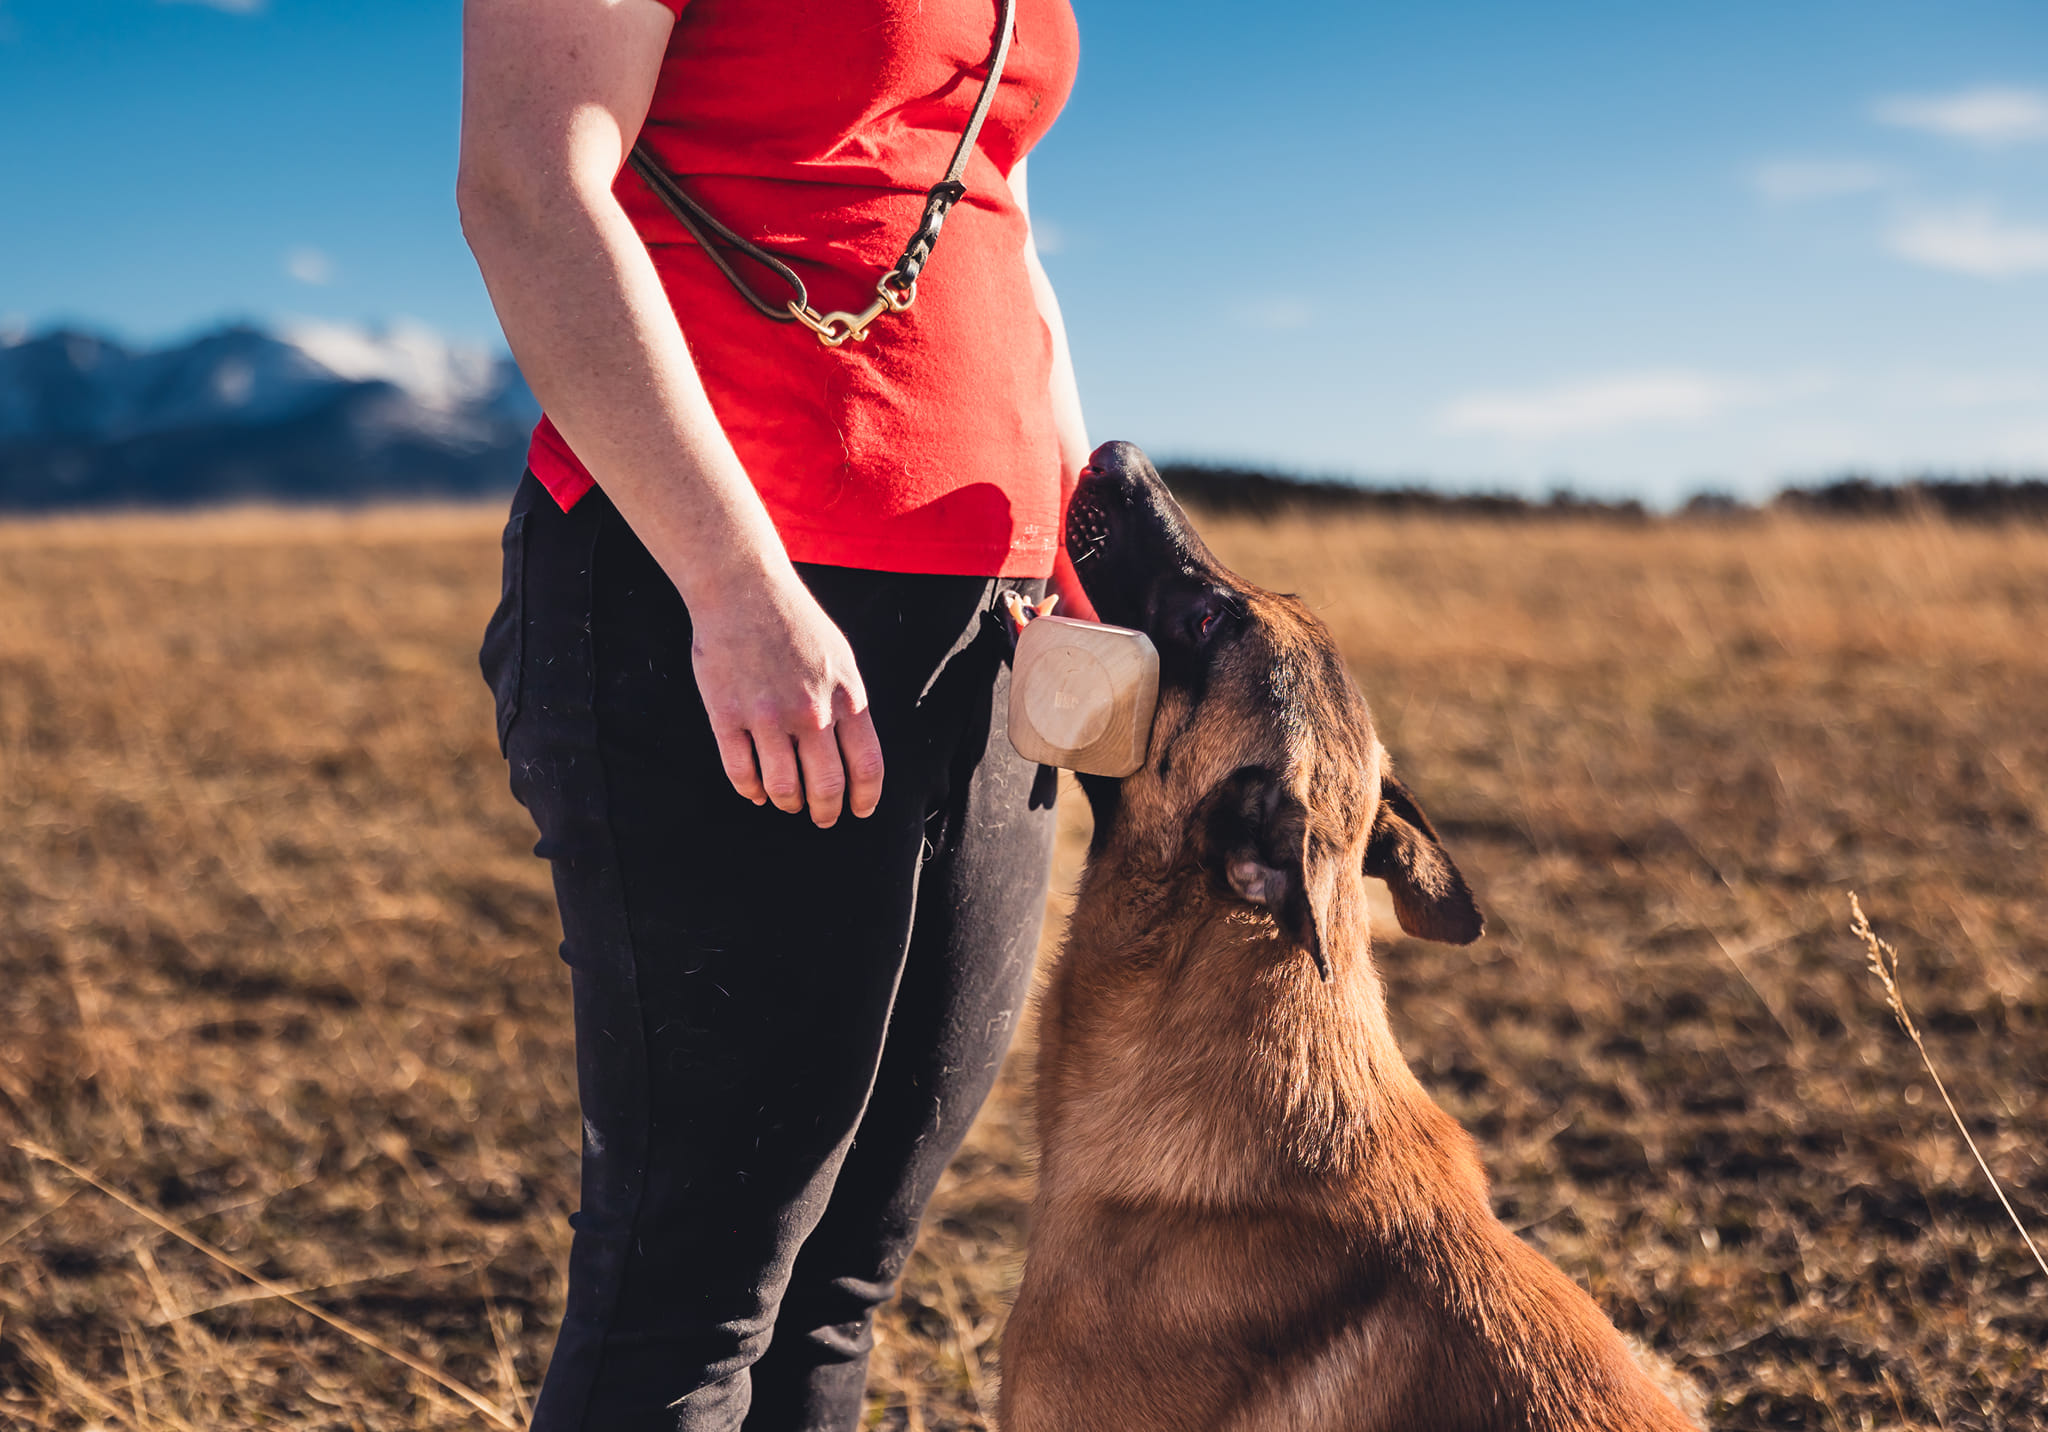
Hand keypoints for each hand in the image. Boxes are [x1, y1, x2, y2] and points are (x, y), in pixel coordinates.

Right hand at [688, 572, 883, 826]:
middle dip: (826, 812)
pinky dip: (751, 790)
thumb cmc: (795, 622)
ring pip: (782, 788)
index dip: (864, 798)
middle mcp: (810, 713)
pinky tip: (756, 791)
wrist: (743, 589)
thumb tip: (855, 752)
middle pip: (826, 786)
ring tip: (788, 804)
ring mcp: (766, 716)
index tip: (859, 811)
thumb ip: (849, 704)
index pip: (866, 766)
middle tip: (822, 819)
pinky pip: (740, 772)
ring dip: (787, 803)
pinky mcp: (727, 715)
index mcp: (846, 697)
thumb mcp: (841, 658)